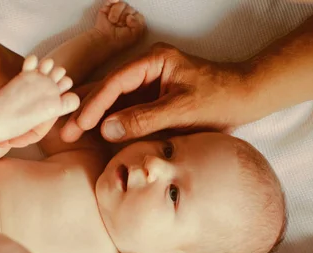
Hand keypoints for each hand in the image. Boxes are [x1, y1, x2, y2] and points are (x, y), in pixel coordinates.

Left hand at [0, 0, 22, 146]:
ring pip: (24, 97)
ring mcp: (15, 62)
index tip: (4, 143)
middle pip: (35, 108)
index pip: (39, 119)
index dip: (25, 137)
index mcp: (14, 84)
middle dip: (19, 127)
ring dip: (12, 113)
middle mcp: (22, 71)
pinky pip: (15, 85)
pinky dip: (6, 99)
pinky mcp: (5, 58)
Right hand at [60, 42, 258, 142]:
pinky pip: (125, 108)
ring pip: (113, 99)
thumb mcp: (181, 110)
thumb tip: (106, 129)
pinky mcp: (152, 97)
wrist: (246, 98)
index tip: (80, 125)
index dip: (95, 105)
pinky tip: (91, 131)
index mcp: (153, 60)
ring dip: (93, 117)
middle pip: (108, 89)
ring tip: (70, 133)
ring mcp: (148, 82)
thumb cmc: (220, 99)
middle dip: (86, 111)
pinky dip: (108, 120)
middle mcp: (147, 67)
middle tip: (66, 132)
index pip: (115, 83)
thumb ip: (143, 119)